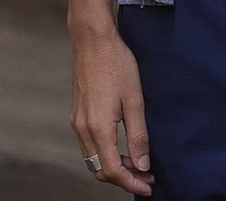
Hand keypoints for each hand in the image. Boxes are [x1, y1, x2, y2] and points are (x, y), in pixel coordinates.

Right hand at [70, 29, 153, 195]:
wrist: (93, 40)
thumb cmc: (116, 64)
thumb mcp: (134, 99)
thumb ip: (138, 135)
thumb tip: (141, 165)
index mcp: (98, 127)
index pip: (112, 171)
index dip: (131, 183)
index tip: (148, 186)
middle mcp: (83, 129)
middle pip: (100, 170)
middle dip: (123, 178)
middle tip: (146, 175)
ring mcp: (77, 122)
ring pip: (93, 159)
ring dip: (113, 166)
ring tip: (136, 162)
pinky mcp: (77, 114)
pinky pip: (88, 145)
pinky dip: (104, 153)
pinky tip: (120, 146)